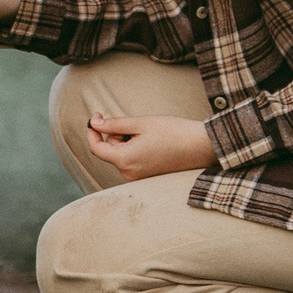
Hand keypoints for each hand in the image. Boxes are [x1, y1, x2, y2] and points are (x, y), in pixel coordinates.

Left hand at [85, 112, 217, 181]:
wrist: (200, 146)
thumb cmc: (172, 132)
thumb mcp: (140, 123)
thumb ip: (114, 124)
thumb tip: (94, 123)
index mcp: (125, 160)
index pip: (96, 148)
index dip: (92, 130)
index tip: (96, 115)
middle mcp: (129, 173)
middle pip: (110, 150)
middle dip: (117, 134)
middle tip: (136, 123)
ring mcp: (139, 177)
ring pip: (121, 154)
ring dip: (127, 141)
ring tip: (149, 133)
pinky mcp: (148, 176)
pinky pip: (132, 160)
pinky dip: (136, 148)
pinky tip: (153, 142)